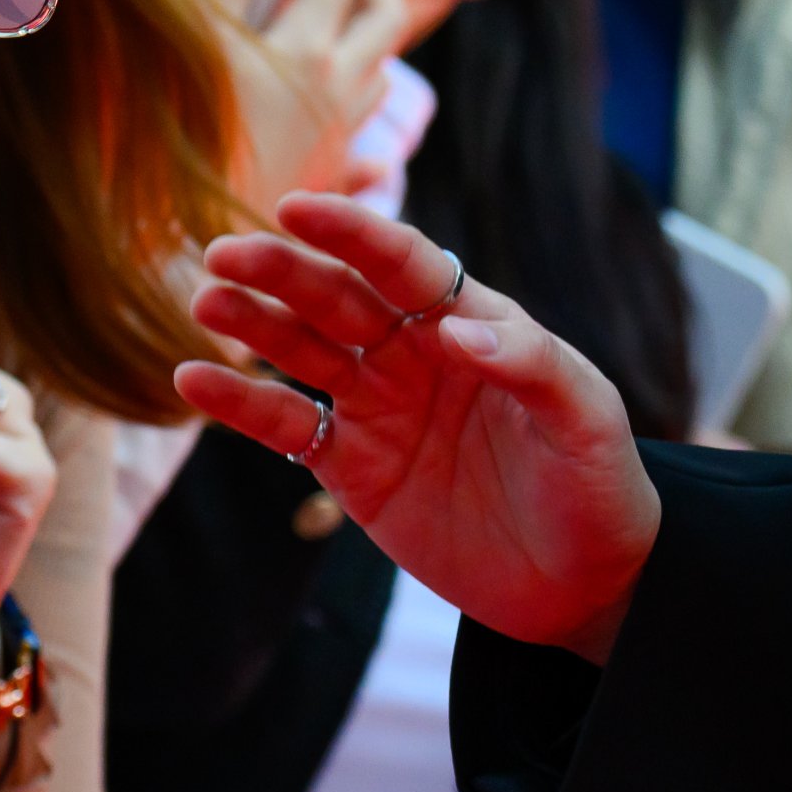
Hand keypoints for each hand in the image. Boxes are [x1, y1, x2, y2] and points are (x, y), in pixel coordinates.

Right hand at [178, 192, 657, 662]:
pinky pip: (287, 426)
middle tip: (223, 255)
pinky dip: (240, 405)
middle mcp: (418, 354)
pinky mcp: (354, 469)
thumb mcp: (589, 421)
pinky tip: (192, 383)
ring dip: (253, 325)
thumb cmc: (599, 486)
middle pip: (339, 300)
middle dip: (283, 272)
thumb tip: (458, 330)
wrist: (584, 584)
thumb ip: (533, 367)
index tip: (297, 207)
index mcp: (476, 324)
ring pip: (303, 351)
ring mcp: (381, 409)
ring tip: (206, 303)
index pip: (405, 265)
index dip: (352, 234)